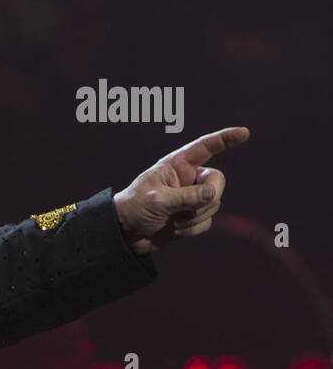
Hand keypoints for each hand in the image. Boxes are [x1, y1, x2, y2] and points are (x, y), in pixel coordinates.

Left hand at [112, 127, 249, 254]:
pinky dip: (193, 228)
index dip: (225, 139)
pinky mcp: (192, 216)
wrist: (125, 235)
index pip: (205, 147)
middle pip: (217, 181)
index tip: (244, 133)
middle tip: (187, 210)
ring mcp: (191, 198)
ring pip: (214, 203)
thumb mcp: (157, 200)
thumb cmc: (133, 209)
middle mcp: (187, 179)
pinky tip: (175, 230)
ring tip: (173, 220)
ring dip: (195, 216)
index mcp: (176, 165)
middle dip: (208, 197)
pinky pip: (208, 221)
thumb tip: (212, 194)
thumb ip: (185, 197)